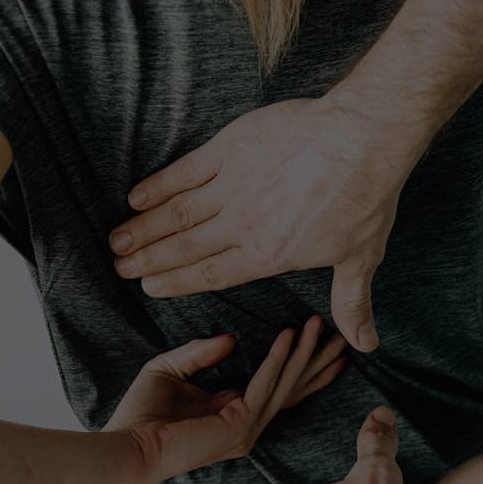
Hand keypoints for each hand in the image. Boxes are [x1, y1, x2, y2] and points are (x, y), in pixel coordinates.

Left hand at [104, 315, 346, 483]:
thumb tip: (232, 337)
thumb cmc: (140, 414)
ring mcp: (246, 429)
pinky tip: (288, 335)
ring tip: (320, 325)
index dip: (300, 363)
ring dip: (305, 353)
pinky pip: (264, 385)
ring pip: (285, 385)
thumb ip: (200, 352)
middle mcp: (246, 424)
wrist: (127, 446)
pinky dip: (277, 358)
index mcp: (232, 412)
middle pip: (292, 388)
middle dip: (317, 360)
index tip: (319, 338)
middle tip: (343, 335)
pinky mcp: (239, 427)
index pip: (277, 386)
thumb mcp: (170, 369)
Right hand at [110, 96, 417, 352]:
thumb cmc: (365, 199)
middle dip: (149, 259)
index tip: (149, 287)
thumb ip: (351, 303)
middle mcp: (242, 225)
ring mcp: (233, 186)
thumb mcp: (360, 258)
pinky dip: (159, 185)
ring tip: (117, 240)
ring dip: (144, 228)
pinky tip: (136, 197)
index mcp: (267, 255)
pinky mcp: (230, 149)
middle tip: (120, 268)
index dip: (177, 282)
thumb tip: (365, 344)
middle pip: (185, 247)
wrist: (363, 139)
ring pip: (177, 213)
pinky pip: (185, 171)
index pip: (211, 274)